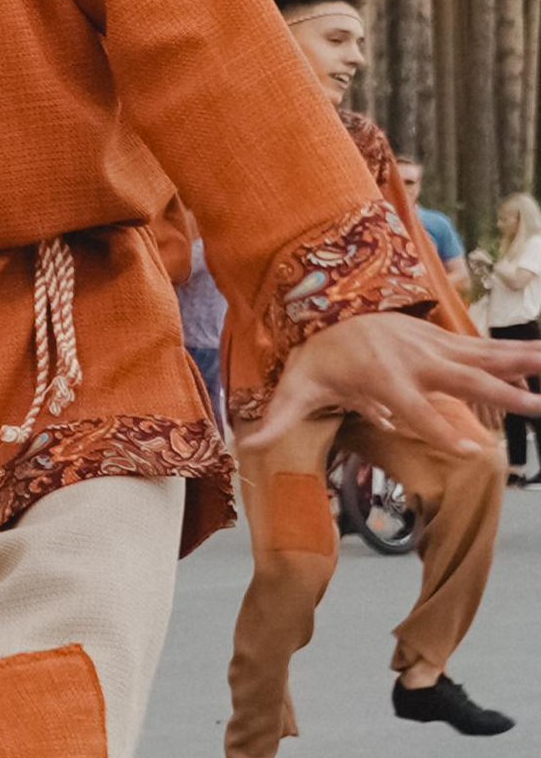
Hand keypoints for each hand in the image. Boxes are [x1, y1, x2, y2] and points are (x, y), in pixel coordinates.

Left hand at [248, 312, 540, 454]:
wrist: (330, 307)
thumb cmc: (316, 358)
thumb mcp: (294, 387)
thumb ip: (279, 419)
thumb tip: (246, 447)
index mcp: (383, 380)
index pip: (415, 410)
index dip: (440, 429)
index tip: (471, 450)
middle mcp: (415, 361)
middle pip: (462, 382)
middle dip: (500, 397)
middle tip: (536, 411)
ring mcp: (433, 347)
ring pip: (482, 357)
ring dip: (519, 364)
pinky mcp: (443, 340)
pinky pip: (483, 347)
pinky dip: (513, 353)